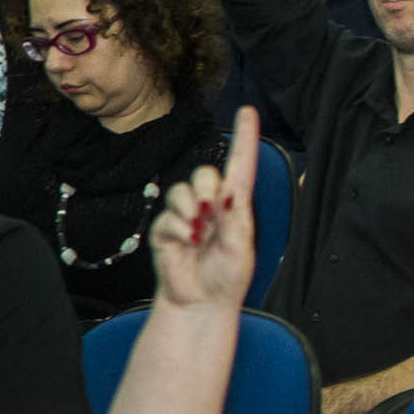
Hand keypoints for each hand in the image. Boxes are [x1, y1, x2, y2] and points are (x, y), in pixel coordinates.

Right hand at [152, 109, 261, 310]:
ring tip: (199, 233)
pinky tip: (187, 243)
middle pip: (204, 173)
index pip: (241, 165)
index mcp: (236, 205)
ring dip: (190, 208)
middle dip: (206, 188)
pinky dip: (178, 229)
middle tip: (211, 212)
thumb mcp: (241, 249)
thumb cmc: (228, 275)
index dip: (245, 137)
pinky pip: (167, 216)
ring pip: (182, 190)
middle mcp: (212, 205)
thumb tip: (226, 195)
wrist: (201, 303)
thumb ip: (234, 221)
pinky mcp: (165, 229)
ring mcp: (186, 216)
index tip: (248, 110)